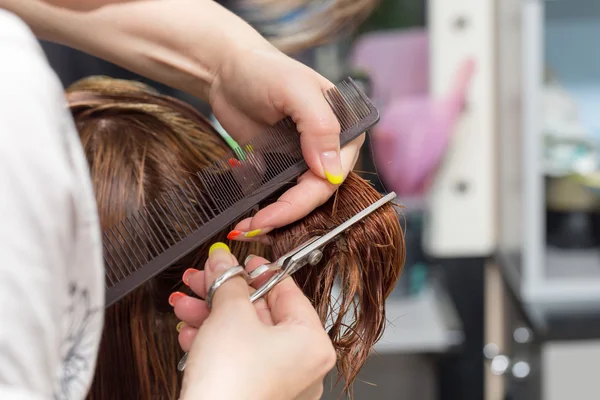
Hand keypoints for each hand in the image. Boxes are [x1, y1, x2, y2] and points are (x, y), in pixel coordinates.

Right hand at [173, 243, 335, 399]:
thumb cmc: (231, 382)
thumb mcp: (230, 314)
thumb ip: (228, 282)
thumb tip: (223, 263)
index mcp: (312, 342)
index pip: (287, 292)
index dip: (259, 271)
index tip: (241, 261)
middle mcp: (303, 366)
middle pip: (260, 313)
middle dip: (223, 295)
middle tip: (204, 279)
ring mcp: (280, 384)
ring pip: (244, 336)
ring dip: (211, 316)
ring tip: (185, 304)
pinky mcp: (256, 395)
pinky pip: (238, 359)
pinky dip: (214, 343)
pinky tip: (189, 333)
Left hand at [210, 43, 363, 240]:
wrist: (227, 69)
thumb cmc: (264, 69)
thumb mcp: (294, 90)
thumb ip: (318, 126)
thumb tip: (330, 170)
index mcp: (345, 130)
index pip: (331, 177)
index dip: (303, 201)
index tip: (272, 214)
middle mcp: (329, 149)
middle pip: (313, 195)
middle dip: (284, 214)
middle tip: (253, 226)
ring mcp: (303, 159)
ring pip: (296, 199)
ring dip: (273, 216)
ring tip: (244, 226)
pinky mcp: (281, 165)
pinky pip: (277, 194)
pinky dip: (263, 206)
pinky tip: (243, 214)